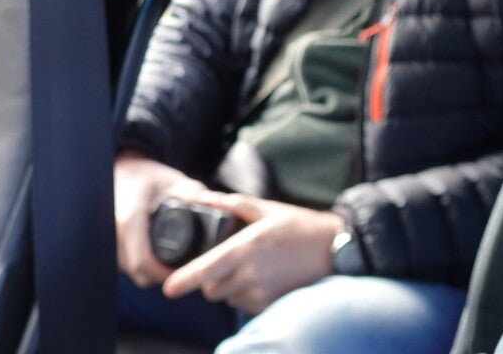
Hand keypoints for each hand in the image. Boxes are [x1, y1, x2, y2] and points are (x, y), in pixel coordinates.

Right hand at [114, 151, 208, 287]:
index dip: (166, 273)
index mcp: (129, 219)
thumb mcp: (174, 180)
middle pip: (140, 272)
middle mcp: (116, 235)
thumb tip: (216, 206)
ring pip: (134, 272)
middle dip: (165, 275)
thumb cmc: (148, 176)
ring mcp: (112, 242)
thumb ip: (194, 194)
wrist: (121, 171)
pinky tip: (161, 257)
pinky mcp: (113, 246)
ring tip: (177, 261)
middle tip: (189, 268)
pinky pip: (129, 266)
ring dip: (154, 272)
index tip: (188, 271)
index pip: (143, 261)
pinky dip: (146, 266)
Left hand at [161, 191, 345, 313]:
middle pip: (211, 289)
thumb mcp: (267, 209)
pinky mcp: (269, 303)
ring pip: (227, 298)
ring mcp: (260, 292)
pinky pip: (244, 305)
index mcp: (245, 249)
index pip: (205, 270)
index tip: (168, 288)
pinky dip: (244, 294)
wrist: (334, 249)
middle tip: (222, 263)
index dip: (183, 281)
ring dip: (227, 287)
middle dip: (209, 280)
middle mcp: (250, 274)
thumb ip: (234, 205)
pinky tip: (260, 278)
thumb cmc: (300, 226)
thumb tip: (206, 197)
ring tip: (246, 268)